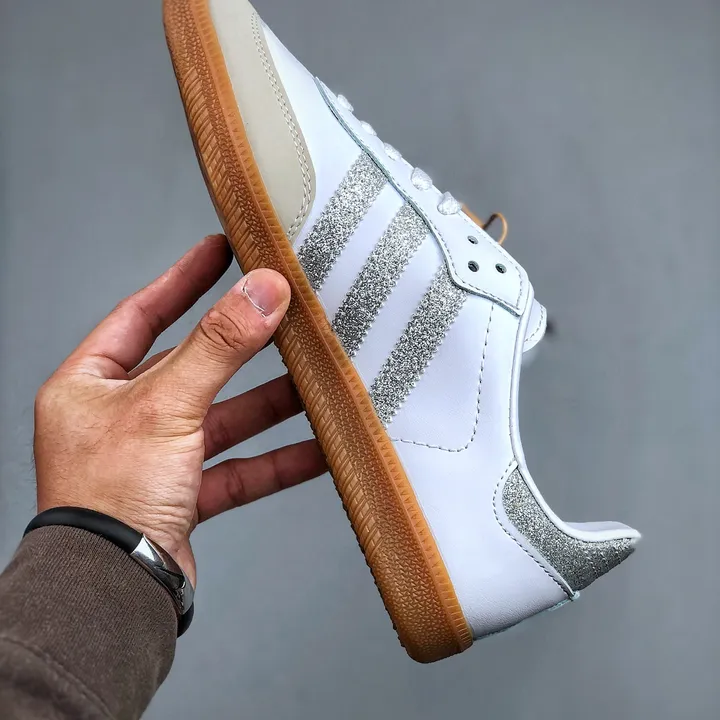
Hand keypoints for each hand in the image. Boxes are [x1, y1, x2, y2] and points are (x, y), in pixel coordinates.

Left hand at [34, 234, 326, 585]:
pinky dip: (277, 460)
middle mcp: (121, 418)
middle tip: (282, 313)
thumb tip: (260, 292)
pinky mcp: (184, 496)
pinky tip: (316, 449)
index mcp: (92, 386)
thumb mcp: (165, 405)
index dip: (184, 280)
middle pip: (194, 367)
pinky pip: (239, 469)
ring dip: (269, 404)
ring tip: (314, 380)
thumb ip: (218, 346)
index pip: (141, 314)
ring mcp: (155, 458)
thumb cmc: (105, 501)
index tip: (220, 251)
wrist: (111, 592)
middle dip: (243, 346)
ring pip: (224, 419)